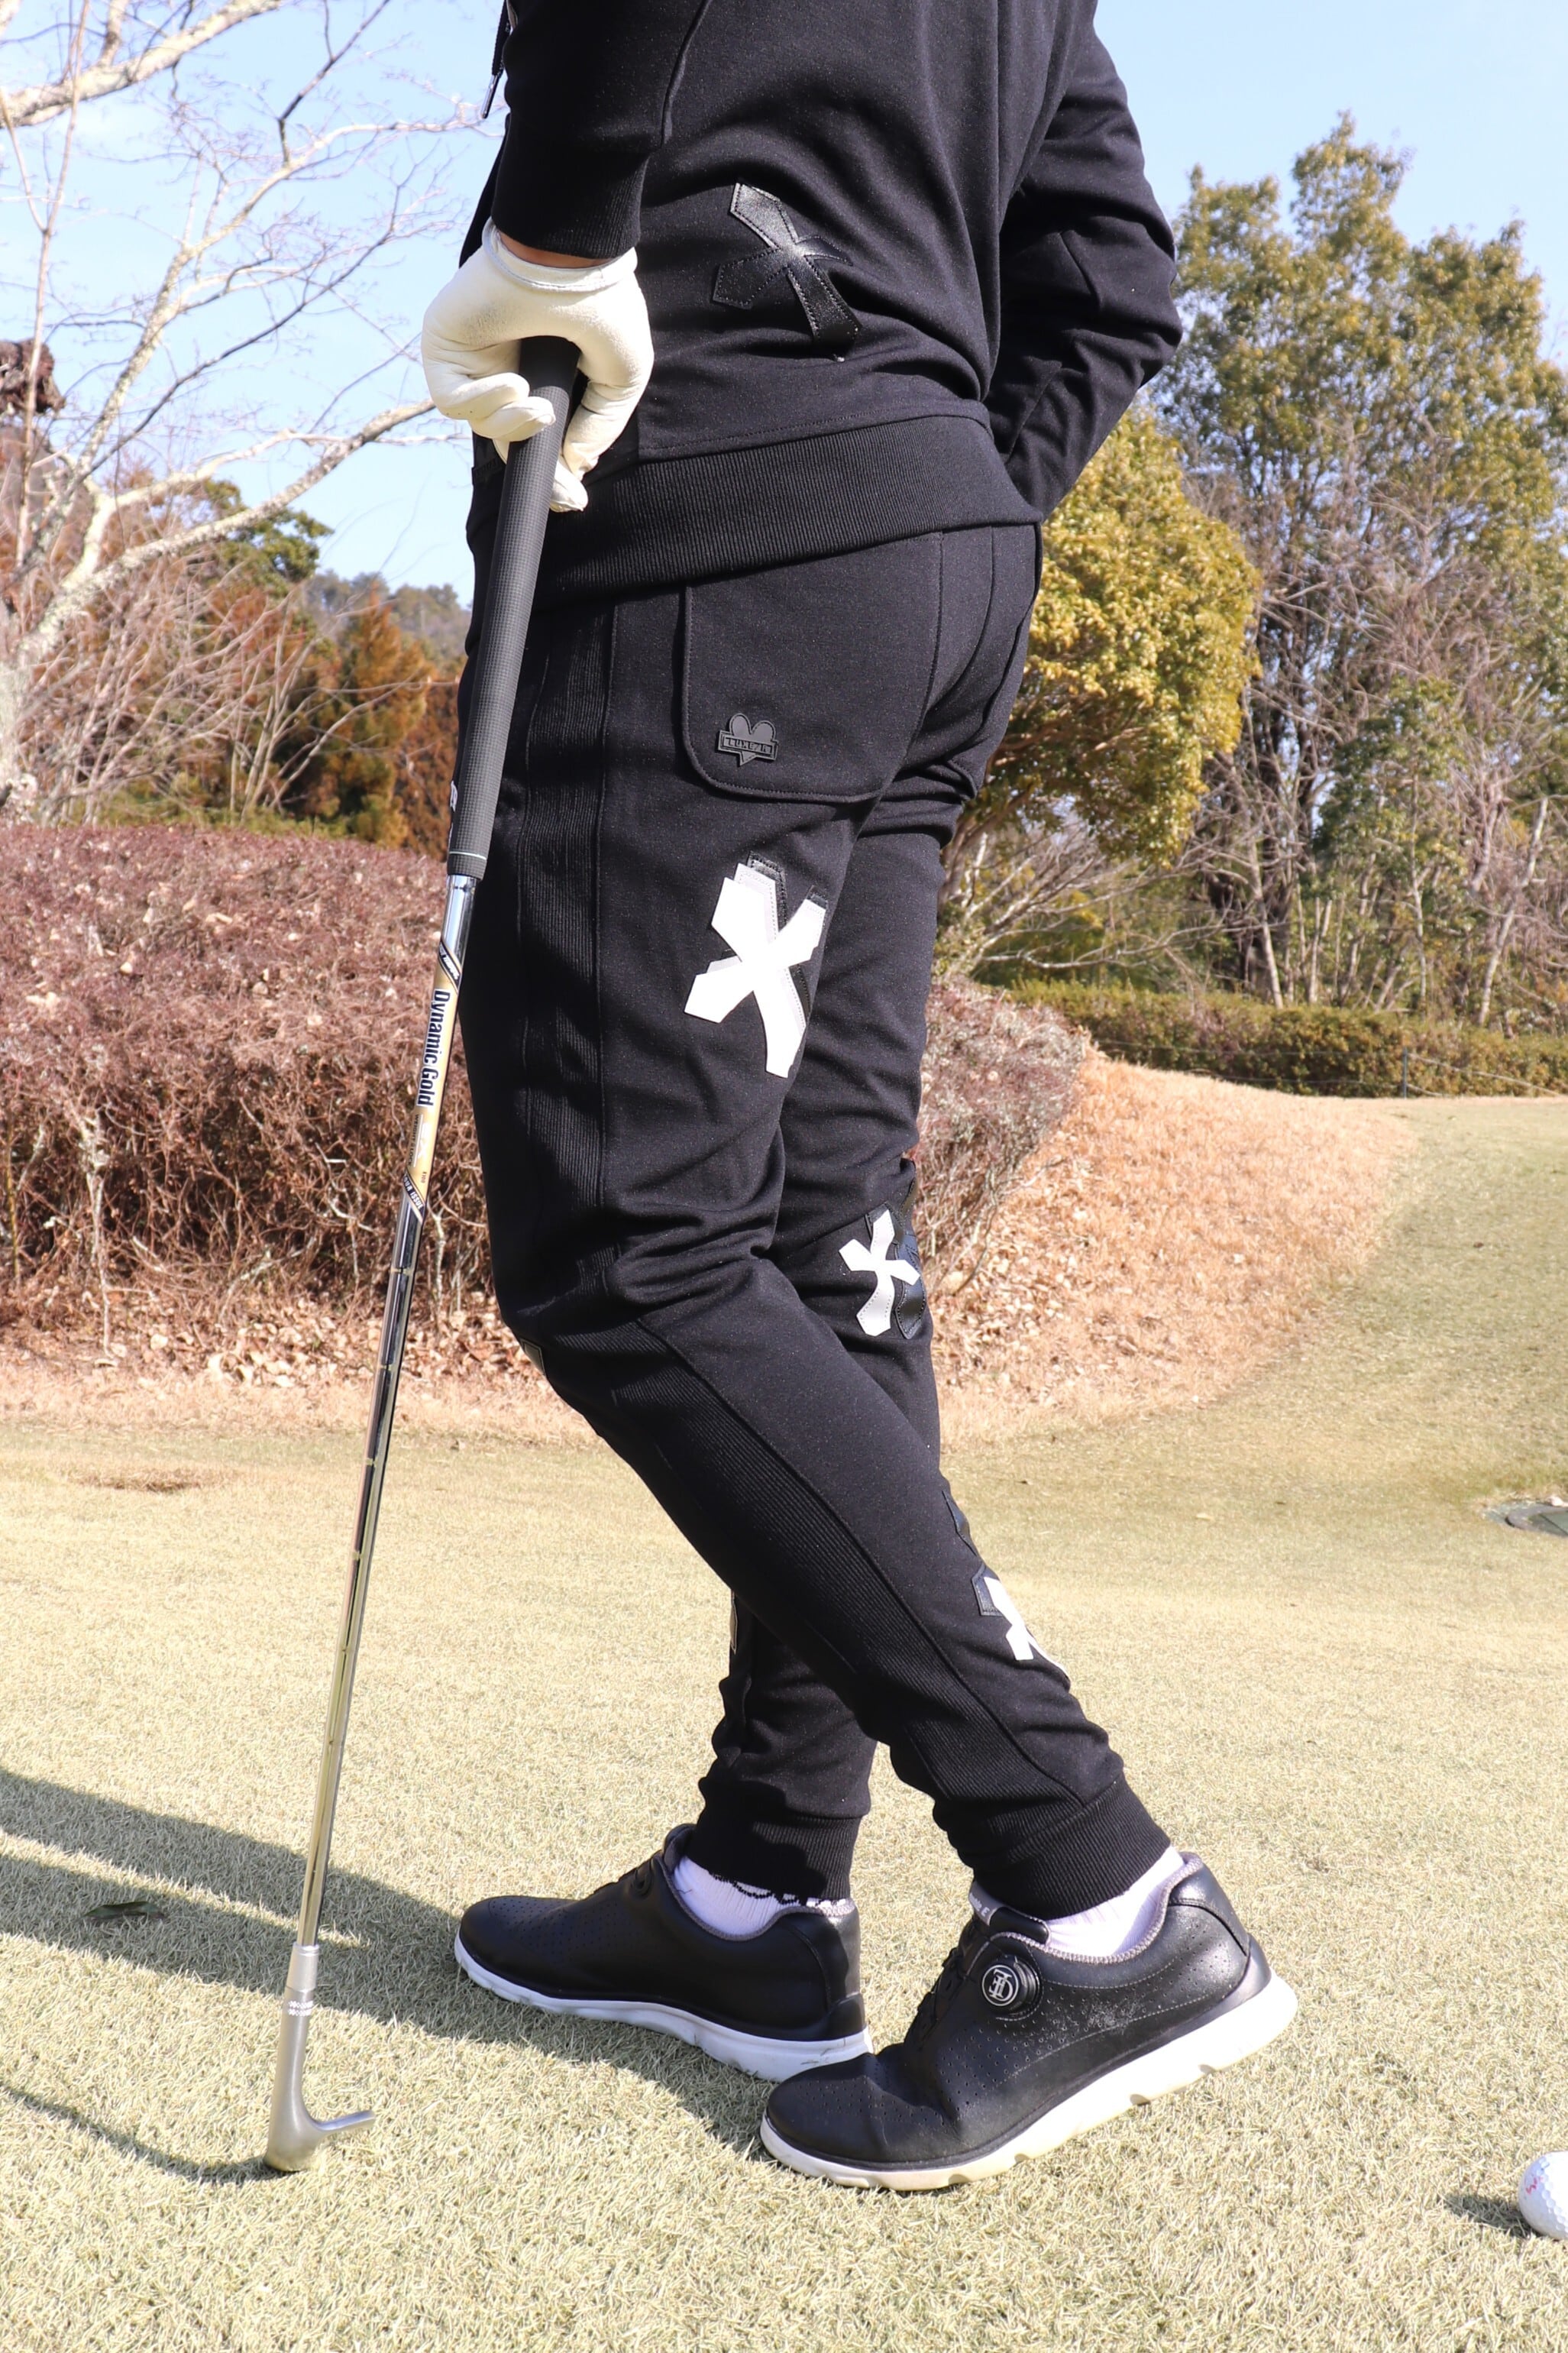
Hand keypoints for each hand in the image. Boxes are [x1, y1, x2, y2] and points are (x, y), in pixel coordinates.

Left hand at [420, 223, 652, 510]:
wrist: (566, 252)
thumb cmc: (600, 299)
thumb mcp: (622, 374)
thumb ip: (600, 425)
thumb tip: (575, 465)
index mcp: (544, 371)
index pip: (539, 434)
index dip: (554, 472)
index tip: (572, 497)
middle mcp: (508, 365)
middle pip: (509, 440)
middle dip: (536, 469)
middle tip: (563, 490)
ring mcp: (474, 356)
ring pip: (483, 425)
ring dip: (513, 425)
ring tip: (536, 403)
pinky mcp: (444, 346)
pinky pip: (451, 401)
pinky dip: (482, 402)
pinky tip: (510, 383)